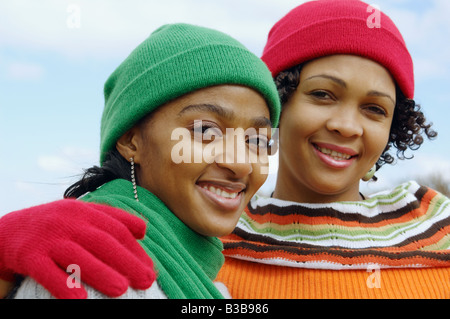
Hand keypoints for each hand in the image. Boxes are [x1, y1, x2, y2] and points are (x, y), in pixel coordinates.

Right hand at [0, 199, 155, 298]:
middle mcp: (68, 221)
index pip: (116, 228)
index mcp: (85, 211)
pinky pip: (47, 272)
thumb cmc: (55, 226)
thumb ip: (111, 220)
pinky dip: (63, 285)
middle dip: (127, 261)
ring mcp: (48, 238)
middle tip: (146, 280)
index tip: (150, 267)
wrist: (8, 230)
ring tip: (121, 289)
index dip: (135, 249)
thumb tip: (143, 231)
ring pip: (78, 256)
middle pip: (102, 241)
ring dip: (101, 273)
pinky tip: (79, 300)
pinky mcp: (28, 255)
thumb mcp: (81, 215)